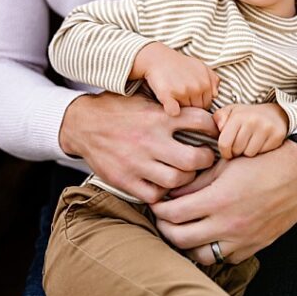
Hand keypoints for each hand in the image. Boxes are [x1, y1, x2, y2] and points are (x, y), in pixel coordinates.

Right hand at [57, 91, 217, 208]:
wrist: (82, 124)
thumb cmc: (117, 110)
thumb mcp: (143, 99)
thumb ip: (167, 107)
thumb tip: (198, 111)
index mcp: (156, 116)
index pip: (198, 120)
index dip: (212, 127)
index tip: (214, 133)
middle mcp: (150, 139)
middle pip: (193, 159)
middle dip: (205, 160)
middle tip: (206, 159)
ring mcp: (137, 162)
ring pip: (176, 180)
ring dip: (186, 179)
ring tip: (187, 173)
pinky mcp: (126, 180)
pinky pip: (154, 195)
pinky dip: (163, 193)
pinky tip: (163, 184)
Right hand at [132, 42, 218, 115]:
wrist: (157, 57)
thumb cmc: (179, 64)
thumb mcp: (199, 66)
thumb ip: (212, 79)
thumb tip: (216, 94)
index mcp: (206, 82)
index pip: (207, 104)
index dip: (198, 101)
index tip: (189, 94)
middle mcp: (196, 87)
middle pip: (197, 109)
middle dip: (190, 105)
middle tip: (180, 94)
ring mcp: (183, 91)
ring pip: (186, 112)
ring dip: (181, 107)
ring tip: (174, 95)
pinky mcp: (168, 95)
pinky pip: (174, 112)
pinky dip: (171, 110)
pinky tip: (168, 103)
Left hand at [154, 138, 296, 266]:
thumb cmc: (261, 160)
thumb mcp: (225, 163)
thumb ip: (198, 180)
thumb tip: (174, 193)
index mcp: (219, 200)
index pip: (175, 214)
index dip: (159, 210)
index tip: (155, 203)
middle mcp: (228, 225)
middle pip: (182, 239)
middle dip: (166, 229)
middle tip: (161, 219)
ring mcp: (242, 240)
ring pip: (202, 257)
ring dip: (187, 246)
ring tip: (182, 231)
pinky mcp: (254, 247)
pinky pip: (226, 259)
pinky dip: (213, 251)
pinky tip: (208, 238)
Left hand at [216, 101, 288, 157]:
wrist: (275, 113)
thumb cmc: (248, 116)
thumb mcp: (231, 112)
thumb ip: (219, 117)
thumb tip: (220, 127)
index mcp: (238, 116)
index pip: (225, 143)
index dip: (224, 152)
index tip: (227, 152)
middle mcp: (252, 121)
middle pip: (237, 150)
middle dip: (236, 151)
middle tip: (240, 146)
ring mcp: (266, 128)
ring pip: (249, 154)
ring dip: (248, 152)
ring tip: (250, 144)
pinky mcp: (277, 136)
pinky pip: (263, 154)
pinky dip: (260, 152)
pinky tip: (260, 144)